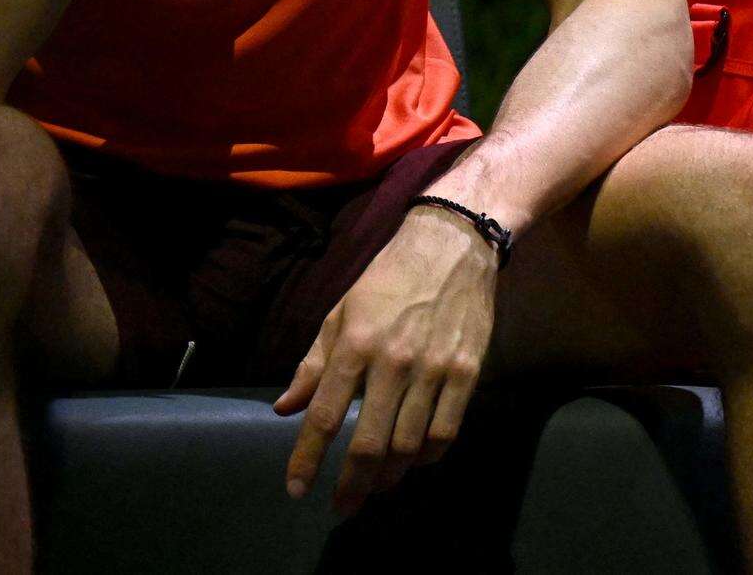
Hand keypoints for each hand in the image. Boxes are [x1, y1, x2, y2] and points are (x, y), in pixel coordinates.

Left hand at [273, 207, 498, 512]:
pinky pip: (447, 432)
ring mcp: (435, 370)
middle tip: (341, 505)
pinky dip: (428, 458)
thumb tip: (285, 408)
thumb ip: (313, 365)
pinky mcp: (467, 374)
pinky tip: (413, 464)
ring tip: (373, 487)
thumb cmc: (387, 279)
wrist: (452, 246)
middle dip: (352, 483)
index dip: (307, 457)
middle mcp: (393, 362)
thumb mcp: (340, 313)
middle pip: (370, 442)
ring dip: (389, 476)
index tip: (296, 488)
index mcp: (354, 344)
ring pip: (410, 445)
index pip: (325, 415)